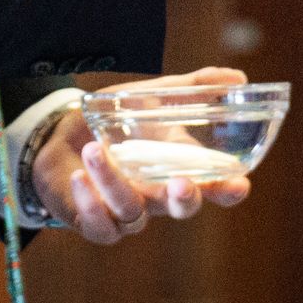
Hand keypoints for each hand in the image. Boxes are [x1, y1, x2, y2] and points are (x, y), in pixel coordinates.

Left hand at [33, 68, 251, 244]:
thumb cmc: (116, 123)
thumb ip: (193, 88)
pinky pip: (100, 225)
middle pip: (181, 208)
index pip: (212, 186)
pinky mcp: (97, 223)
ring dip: (114, 182)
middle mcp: (157, 195)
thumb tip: (238, 77)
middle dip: (185, 199)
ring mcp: (127, 213)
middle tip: (182, 183)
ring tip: (94, 150)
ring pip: (132, 211)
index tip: (240, 183)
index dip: (228, 189)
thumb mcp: (154, 98)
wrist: (63, 137)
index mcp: (178, 168)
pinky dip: (90, 203)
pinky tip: (80, 177)